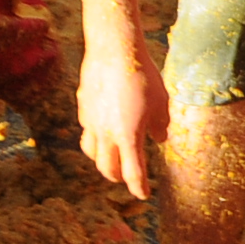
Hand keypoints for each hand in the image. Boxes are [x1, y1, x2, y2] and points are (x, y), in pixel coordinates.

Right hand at [78, 34, 170, 198]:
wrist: (113, 49)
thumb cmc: (143, 74)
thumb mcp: (162, 101)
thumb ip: (160, 124)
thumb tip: (160, 138)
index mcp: (128, 137)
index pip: (133, 173)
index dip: (139, 188)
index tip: (144, 195)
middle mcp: (106, 134)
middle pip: (107, 169)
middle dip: (118, 177)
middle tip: (127, 176)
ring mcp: (90, 121)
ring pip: (92, 152)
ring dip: (103, 159)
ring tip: (112, 156)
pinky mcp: (83, 108)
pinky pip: (87, 129)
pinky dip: (96, 135)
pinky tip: (104, 126)